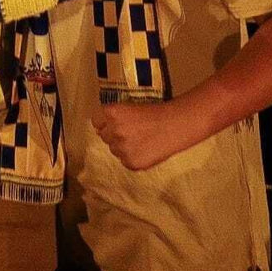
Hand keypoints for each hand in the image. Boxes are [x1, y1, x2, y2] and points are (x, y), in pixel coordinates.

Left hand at [93, 100, 207, 169]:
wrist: (175, 125)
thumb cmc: (155, 113)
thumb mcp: (129, 107)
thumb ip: (113, 117)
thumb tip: (100, 128)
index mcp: (112, 113)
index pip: (96, 121)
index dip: (106, 122)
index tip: (114, 123)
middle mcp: (114, 131)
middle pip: (104, 136)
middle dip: (113, 135)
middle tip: (131, 131)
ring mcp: (121, 148)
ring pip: (113, 149)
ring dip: (122, 146)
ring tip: (140, 140)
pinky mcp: (131, 163)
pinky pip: (124, 160)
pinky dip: (132, 157)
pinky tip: (145, 149)